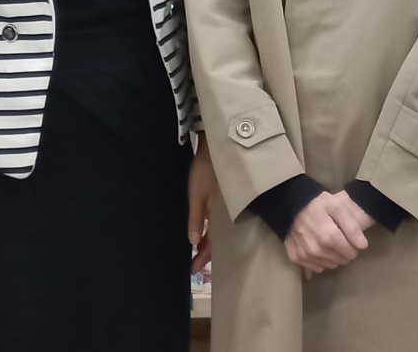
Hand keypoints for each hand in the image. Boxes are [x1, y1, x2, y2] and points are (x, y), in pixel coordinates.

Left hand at [188, 135, 216, 271]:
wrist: (216, 147)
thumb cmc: (205, 172)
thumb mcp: (196, 196)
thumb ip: (196, 219)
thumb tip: (192, 243)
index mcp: (220, 216)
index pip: (213, 244)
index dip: (203, 257)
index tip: (194, 270)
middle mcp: (225, 214)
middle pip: (217, 239)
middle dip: (206, 252)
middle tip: (195, 264)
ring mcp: (225, 206)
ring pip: (218, 229)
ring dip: (208, 240)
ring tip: (197, 250)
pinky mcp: (223, 198)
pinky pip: (217, 220)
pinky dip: (210, 228)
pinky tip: (204, 230)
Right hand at [284, 191, 372, 274]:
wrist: (290, 204)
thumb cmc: (316, 204)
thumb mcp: (337, 206)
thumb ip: (351, 226)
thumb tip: (362, 245)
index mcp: (327, 236)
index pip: (349, 252)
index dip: (354, 248)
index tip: (353, 241)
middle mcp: (315, 250)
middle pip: (340, 260)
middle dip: (344, 252)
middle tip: (340, 239)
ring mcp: (304, 255)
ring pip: (329, 265)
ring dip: (333, 257)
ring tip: (329, 242)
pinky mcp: (296, 258)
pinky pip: (316, 268)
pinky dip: (321, 261)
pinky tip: (319, 247)